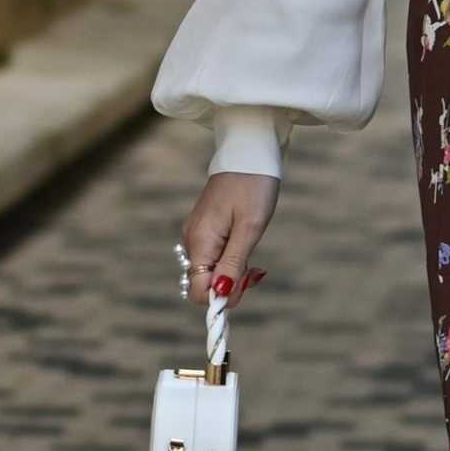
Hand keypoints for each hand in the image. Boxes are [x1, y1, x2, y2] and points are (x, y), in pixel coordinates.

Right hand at [179, 171, 279, 308]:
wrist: (250, 154)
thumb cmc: (253, 187)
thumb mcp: (250, 228)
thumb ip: (234, 264)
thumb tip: (221, 296)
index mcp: (200, 242)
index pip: (198, 291)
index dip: (222, 296)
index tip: (248, 281)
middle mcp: (193, 240)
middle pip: (205, 283)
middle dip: (231, 284)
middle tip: (256, 269)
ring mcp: (198, 234)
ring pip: (211, 271)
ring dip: (234, 272)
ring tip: (254, 256)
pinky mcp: (206, 228)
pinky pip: (215, 256)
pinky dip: (231, 259)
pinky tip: (246, 245)